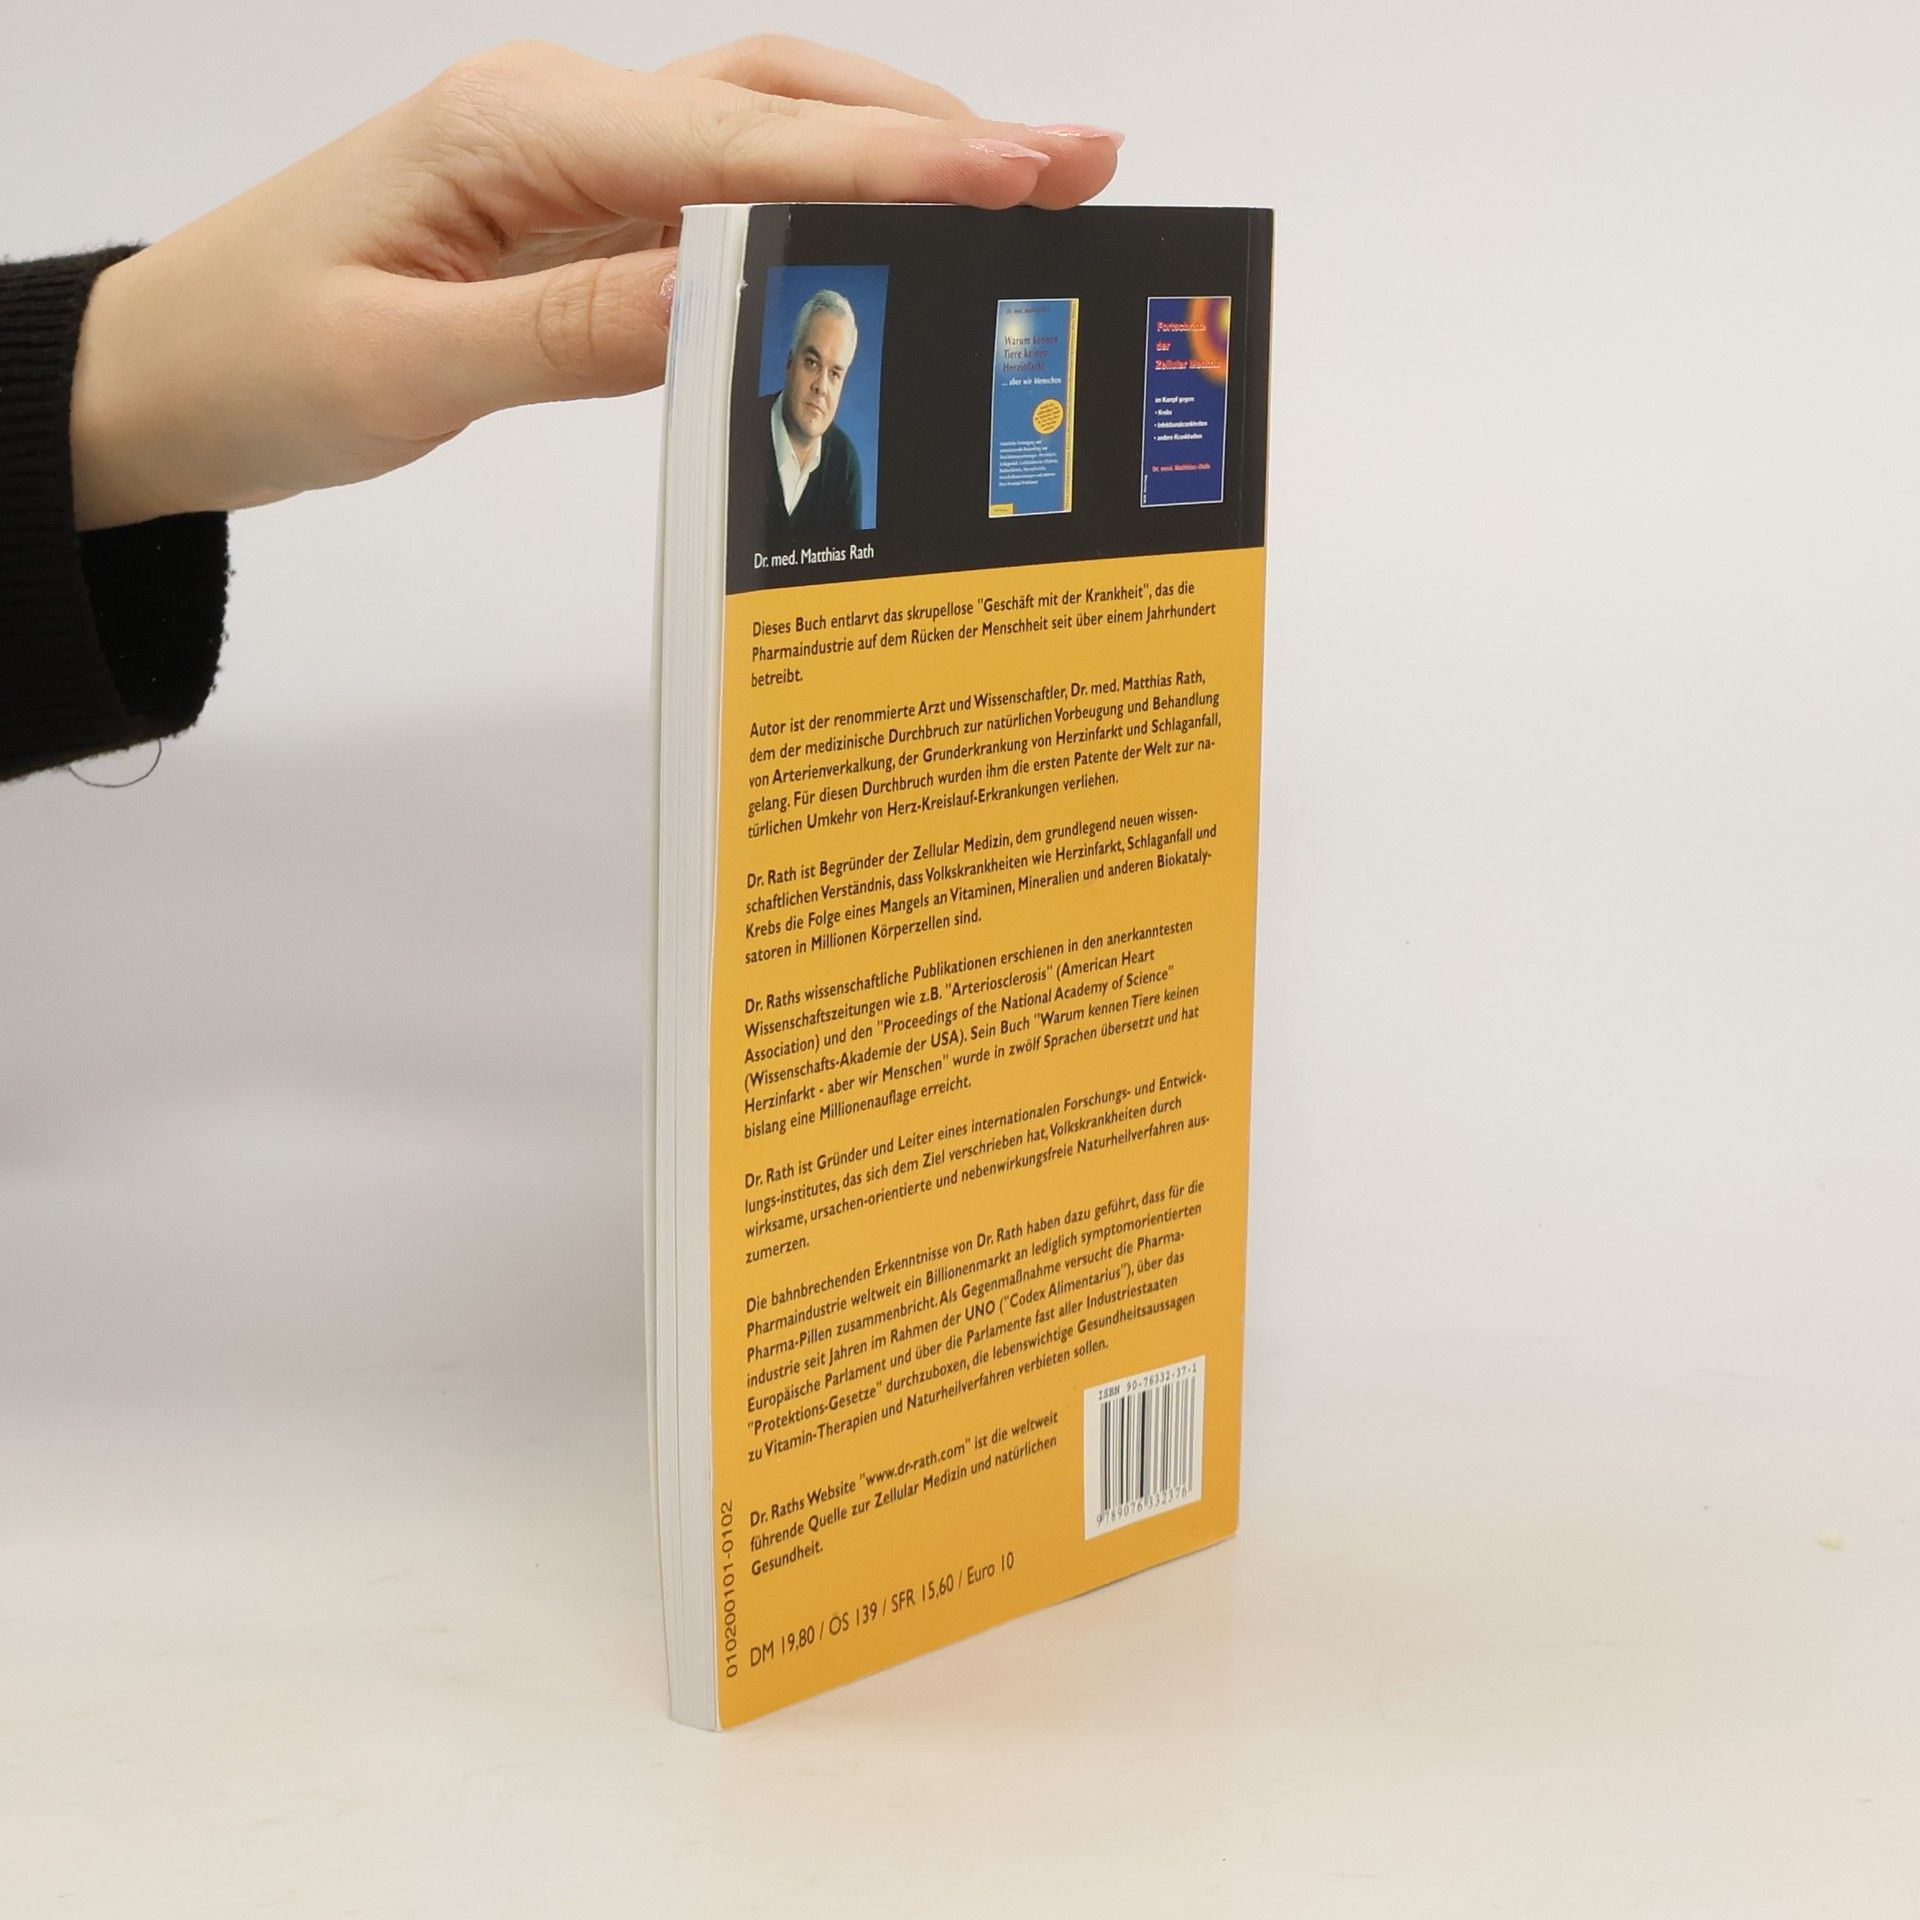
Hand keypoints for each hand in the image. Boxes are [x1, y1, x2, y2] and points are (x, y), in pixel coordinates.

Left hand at [69, 37, 1121, 529]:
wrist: (162, 375)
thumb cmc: (253, 362)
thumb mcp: (404, 367)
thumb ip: (576, 330)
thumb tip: (734, 301)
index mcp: (515, 134)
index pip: (741, 144)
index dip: (890, 165)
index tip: (1021, 177)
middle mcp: (557, 123)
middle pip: (778, 100)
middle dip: (933, 133)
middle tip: (1076, 165)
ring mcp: (569, 163)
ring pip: (761, 132)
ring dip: (889, 153)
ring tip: (1021, 191)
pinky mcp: (573, 216)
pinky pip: (718, 199)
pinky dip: (818, 208)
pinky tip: (885, 239)